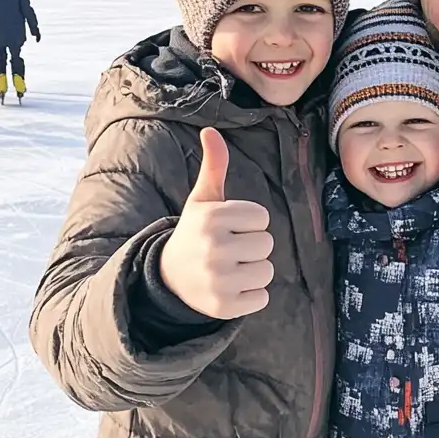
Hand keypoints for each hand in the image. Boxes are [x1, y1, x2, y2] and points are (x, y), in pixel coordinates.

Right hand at [157, 127, 274, 318]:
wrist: (171, 276)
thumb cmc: (196, 232)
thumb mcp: (203, 199)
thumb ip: (214, 167)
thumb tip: (211, 130)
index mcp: (211, 218)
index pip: (261, 217)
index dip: (249, 222)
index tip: (229, 227)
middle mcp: (213, 248)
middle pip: (267, 244)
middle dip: (253, 247)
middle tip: (231, 249)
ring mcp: (218, 280)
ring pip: (267, 272)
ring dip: (254, 271)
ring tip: (232, 268)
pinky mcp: (224, 307)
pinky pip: (262, 298)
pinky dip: (252, 295)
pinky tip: (231, 288)